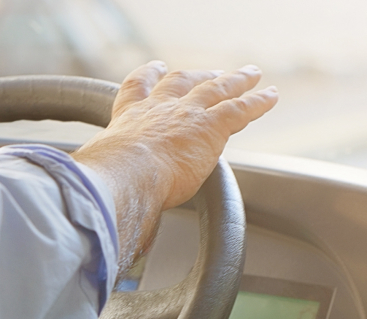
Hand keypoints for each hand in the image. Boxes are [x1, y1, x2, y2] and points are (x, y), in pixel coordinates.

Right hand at [73, 61, 277, 270]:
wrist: (124, 175)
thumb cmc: (105, 181)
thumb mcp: (97, 173)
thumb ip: (102, 180)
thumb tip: (94, 202)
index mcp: (129, 118)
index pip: (138, 89)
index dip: (149, 76)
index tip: (156, 68)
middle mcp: (159, 109)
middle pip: (183, 82)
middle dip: (198, 76)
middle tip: (211, 73)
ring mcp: (187, 114)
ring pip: (217, 90)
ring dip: (236, 81)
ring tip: (251, 74)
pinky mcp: (211, 126)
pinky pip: (240, 108)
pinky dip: (258, 101)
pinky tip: (271, 96)